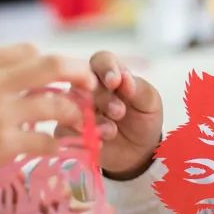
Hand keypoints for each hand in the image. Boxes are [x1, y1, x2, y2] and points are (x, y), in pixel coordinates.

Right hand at [0, 43, 94, 210]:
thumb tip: (16, 75)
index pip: (29, 51)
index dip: (51, 63)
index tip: (62, 76)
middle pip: (52, 65)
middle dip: (79, 73)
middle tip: (91, 87)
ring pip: (57, 104)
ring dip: (74, 114)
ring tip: (78, 123)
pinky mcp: (2, 145)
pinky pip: (45, 140)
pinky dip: (57, 143)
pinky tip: (56, 148)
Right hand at [54, 51, 163, 179]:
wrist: (138, 152)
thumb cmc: (142, 119)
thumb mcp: (150, 103)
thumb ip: (139, 88)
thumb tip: (125, 77)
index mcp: (108, 73)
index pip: (101, 61)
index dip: (106, 69)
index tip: (115, 82)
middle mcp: (87, 87)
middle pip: (84, 82)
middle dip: (102, 97)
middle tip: (119, 112)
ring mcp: (74, 107)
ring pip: (71, 105)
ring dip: (91, 119)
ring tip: (111, 131)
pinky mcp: (67, 130)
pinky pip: (64, 129)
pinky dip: (81, 136)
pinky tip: (97, 142)